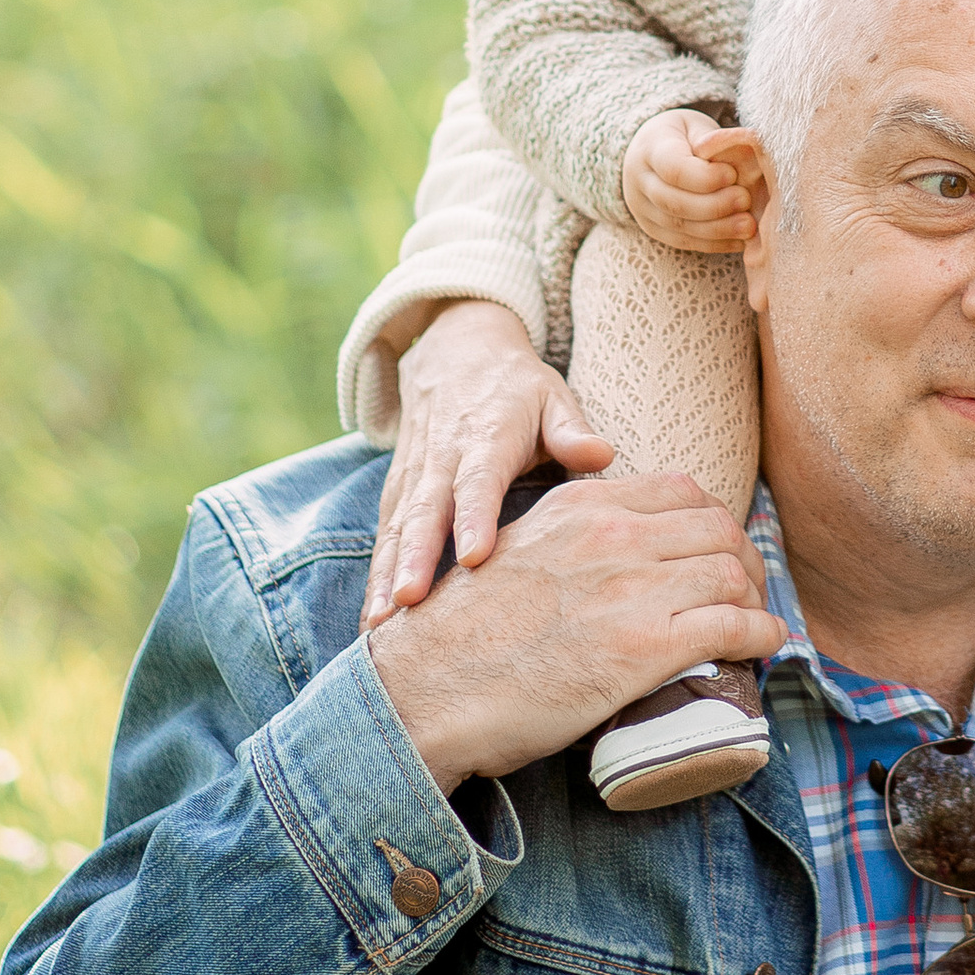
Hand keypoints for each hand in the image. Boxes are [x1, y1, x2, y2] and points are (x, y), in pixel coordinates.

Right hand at [364, 302, 614, 629]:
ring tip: (378, 624)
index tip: (474, 557)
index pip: (478, 481)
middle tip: (409, 602)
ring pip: (396, 527)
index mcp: (486, 438)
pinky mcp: (397, 489)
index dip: (474, 517)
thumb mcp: (551, 394)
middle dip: (415, 558)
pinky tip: (371, 619)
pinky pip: (384, 534)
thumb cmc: (517, 387)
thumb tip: (602, 454)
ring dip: (385, 574)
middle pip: (426, 511)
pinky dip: (374, 574)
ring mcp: (414, 475)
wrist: (456, 351)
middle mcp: (442, 458)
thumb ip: (572, 429)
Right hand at [365, 469, 783, 797]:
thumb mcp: (517, 553)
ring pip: (732, 572)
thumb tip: (601, 552)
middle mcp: (613, 535)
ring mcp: (632, 589)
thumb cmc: (463, 636)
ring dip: (757, 598)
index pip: (681, 491)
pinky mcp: (645, 648)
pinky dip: (763, 633)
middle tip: (749, 590)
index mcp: (582, 507)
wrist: (427, 690)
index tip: (720, 549)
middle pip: (718, 528)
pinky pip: (732, 627)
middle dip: (745, 558)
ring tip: (757, 621)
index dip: (715, 521)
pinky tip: (768, 645)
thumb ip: (567, 540)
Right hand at [622, 111, 763, 254]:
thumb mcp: (695, 125)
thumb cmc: (682, 136)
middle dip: (714, 206)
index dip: (704, 177)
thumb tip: (741, 151)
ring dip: (716, 230)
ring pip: (678, 227)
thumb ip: (712, 139)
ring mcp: (643, 209)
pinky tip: (738, 241)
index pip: (673, 168)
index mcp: (649, 149)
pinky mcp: (653, 229)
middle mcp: (639, 181)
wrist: (649, 151)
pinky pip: (682, 242)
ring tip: (748, 226)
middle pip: (673, 202)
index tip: (732, 175)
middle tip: (745, 201)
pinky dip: (712, 244)